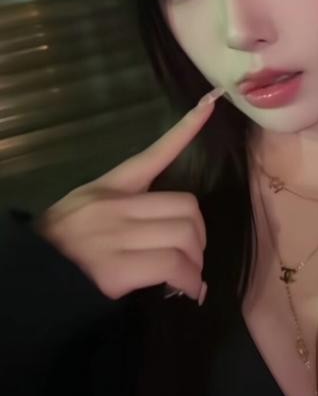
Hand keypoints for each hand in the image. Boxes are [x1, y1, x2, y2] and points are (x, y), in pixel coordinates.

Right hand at [34, 93, 221, 303]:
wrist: (29, 279)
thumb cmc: (60, 247)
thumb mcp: (85, 208)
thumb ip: (124, 208)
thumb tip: (167, 226)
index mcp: (109, 188)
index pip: (153, 154)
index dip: (186, 129)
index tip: (210, 105)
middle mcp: (115, 207)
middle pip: (186, 206)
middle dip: (199, 234)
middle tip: (192, 255)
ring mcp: (115, 236)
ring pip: (184, 236)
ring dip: (196, 261)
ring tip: (189, 277)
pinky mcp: (116, 268)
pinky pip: (173, 266)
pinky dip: (189, 281)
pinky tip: (187, 290)